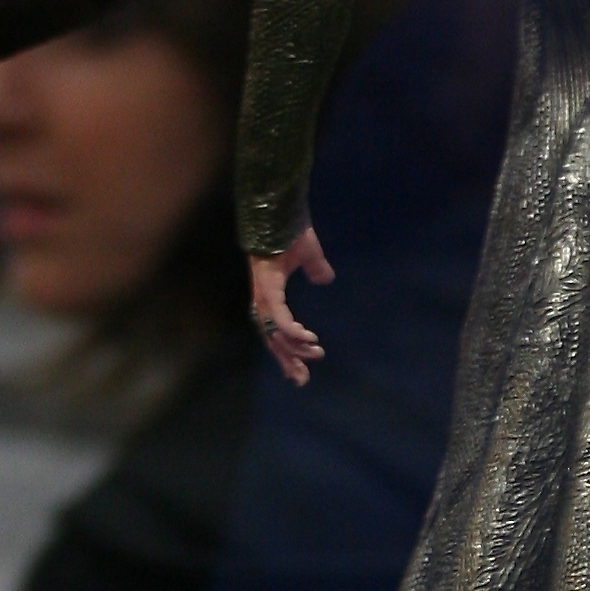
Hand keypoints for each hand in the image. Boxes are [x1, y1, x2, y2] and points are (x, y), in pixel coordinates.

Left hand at [248, 229, 333, 385]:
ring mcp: (263, 294)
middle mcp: (263, 298)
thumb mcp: (309, 254)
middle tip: (302, 380)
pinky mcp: (267, 288)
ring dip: (294, 348)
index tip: (300, 369)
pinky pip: (280, 318)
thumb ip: (317, 268)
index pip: (276, 329)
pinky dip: (293, 331)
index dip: (286, 350)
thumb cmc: (290, 229)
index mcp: (270, 293)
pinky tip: (309, 339)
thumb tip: (326, 279)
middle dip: (287, 360)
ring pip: (276, 333)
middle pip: (272, 339)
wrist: (279, 210)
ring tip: (315, 356)